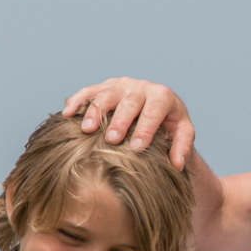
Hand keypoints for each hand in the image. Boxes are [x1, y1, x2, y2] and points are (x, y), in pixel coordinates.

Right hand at [64, 79, 195, 169]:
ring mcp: (120, 85)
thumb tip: (177, 165)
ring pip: (106, 94)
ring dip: (95, 111)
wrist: (158, 110)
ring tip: (87, 130)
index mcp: (162, 96)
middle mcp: (141, 87)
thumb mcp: (182, 134)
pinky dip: (77, 101)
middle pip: (129, 101)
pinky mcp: (104, 87)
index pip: (154, 110)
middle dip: (120, 120)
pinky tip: (67, 114)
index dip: (146, 128)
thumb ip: (182, 148)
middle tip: (112, 140)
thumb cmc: (170, 124)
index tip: (137, 147)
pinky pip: (88, 91)